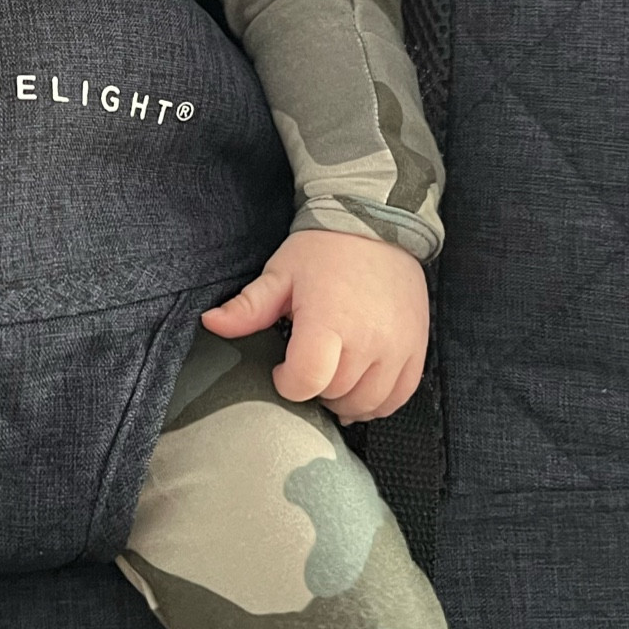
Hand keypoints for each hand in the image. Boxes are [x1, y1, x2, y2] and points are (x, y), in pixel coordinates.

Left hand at [200, 229, 428, 422]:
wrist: (377, 225)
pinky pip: (398, 397)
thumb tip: (211, 323)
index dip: (287, 382)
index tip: (283, 367)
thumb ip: (247, 307)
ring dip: (344, 398)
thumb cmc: (324, 250)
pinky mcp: (417, 350)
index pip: (306, 381)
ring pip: (367, 403)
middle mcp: (369, 339)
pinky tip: (360, 386)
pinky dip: (376, 401)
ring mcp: (398, 347)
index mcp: (329, 321)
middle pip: (334, 394)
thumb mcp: (280, 274)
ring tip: (332, 374)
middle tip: (308, 364)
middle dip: (314, 387)